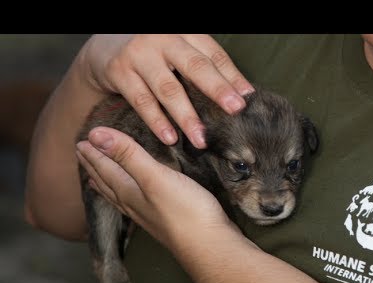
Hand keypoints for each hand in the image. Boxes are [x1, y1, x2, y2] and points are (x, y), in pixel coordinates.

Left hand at [75, 126, 234, 248]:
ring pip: (118, 195)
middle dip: (94, 166)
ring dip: (105, 183)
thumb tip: (95, 135)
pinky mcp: (162, 220)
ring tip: (95, 177)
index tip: (82, 139)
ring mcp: (146, 215)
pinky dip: (124, 195)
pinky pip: (133, 203)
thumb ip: (127, 156)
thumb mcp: (154, 177)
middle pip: (107, 182)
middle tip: (82, 152)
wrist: (208, 245)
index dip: (94, 152)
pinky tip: (131, 198)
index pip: (105, 167)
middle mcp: (133, 204)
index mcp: (128, 191)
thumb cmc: (185, 210)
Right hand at [81, 34, 254, 148]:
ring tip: (201, 140)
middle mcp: (163, 38)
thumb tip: (242, 93)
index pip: (213, 55)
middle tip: (235, 110)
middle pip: (195, 66)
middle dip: (217, 89)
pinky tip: (170, 138)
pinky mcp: (119, 71)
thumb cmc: (154, 54)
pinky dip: (157, 122)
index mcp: (184, 32)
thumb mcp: (179, 52)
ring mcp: (140, 54)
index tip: (247, 99)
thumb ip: (204, 66)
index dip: (232, 77)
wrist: (105, 47)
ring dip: (187, 117)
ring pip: (168, 89)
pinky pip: (142, 101)